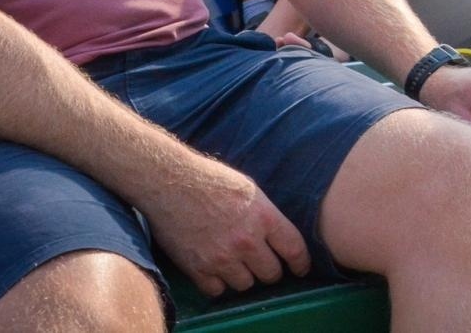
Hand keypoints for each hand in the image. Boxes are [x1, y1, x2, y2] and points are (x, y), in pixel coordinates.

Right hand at [141, 156, 310, 296]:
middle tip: (263, 262)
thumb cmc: (210, 179)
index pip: (294, 249)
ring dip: (244, 276)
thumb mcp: (250, 189)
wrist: (169, 182)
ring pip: (245, 285)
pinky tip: (216, 268)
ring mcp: (221, 258)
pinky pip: (217, 290)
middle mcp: (245, 241)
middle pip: (271, 274)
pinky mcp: (197, 269)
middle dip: (270, 270)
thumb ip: (266, 215)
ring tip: (236, 261)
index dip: (301, 263)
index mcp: (263, 217)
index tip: (301, 268)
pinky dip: (218, 283)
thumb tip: (279, 236)